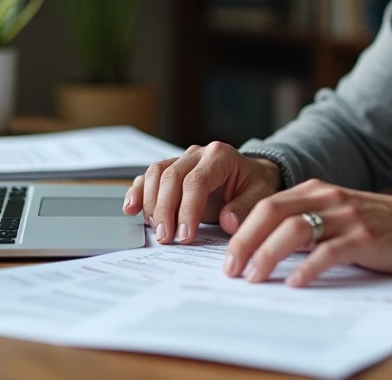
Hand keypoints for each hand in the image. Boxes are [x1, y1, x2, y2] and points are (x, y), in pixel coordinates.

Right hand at [122, 142, 282, 244]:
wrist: (250, 175)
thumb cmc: (254, 185)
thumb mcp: (260, 195)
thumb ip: (245, 208)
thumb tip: (228, 221)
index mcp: (220, 156)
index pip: (197, 181)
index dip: (187, 209)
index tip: (185, 235)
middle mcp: (197, 153)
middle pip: (171, 177)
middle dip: (166, 210)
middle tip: (166, 238)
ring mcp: (181, 159)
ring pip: (155, 174)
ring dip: (151, 204)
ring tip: (157, 230)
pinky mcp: (170, 170)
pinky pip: (147, 177)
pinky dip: (138, 192)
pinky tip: (131, 209)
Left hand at [223, 179, 391, 286]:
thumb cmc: (378, 224)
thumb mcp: (337, 214)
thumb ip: (306, 223)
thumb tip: (264, 250)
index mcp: (316, 191)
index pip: (266, 206)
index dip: (241, 231)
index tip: (226, 258)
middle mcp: (327, 198)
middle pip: (272, 214)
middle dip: (244, 242)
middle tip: (230, 270)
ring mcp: (346, 217)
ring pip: (294, 230)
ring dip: (267, 255)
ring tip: (254, 278)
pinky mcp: (364, 237)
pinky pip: (328, 252)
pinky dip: (306, 269)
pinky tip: (294, 283)